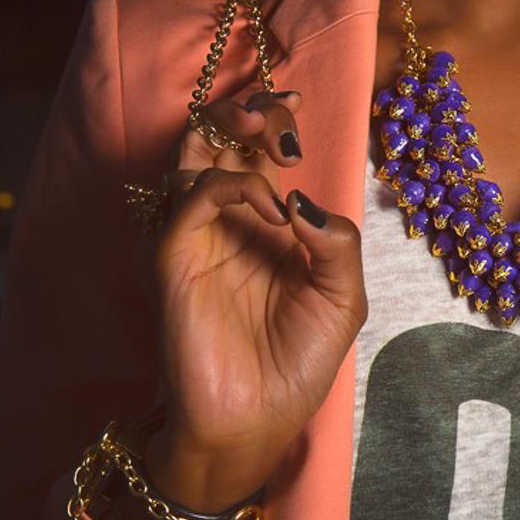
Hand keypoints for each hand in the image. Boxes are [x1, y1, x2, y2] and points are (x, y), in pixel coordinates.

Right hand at [139, 90, 366, 512]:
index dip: (275, 121)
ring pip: (193, 158)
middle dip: (247, 111)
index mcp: (271, 227)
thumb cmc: (300, 362)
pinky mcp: (176, 258)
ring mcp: (201, 239)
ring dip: (226, 129)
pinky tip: (274, 211)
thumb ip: (336, 241)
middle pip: (222, 143)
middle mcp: (232, 225)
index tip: (297, 101)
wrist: (260, 419)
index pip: (261, 154)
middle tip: (278, 109)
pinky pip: (193, 200)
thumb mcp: (342, 297)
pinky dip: (234, 189)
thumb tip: (302, 196)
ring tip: (270, 133)